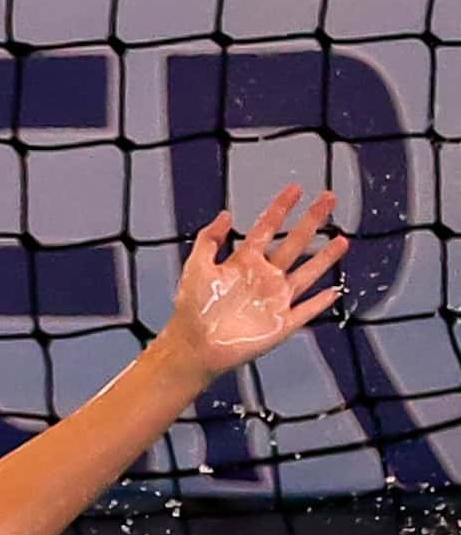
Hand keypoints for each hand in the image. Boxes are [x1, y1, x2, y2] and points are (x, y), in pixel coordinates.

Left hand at [160, 185, 347, 380]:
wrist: (193, 346)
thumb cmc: (191, 308)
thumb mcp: (196, 267)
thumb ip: (209, 240)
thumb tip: (225, 214)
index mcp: (244, 262)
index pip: (267, 228)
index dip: (281, 207)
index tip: (295, 188)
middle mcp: (263, 277)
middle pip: (294, 243)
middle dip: (312, 221)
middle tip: (329, 198)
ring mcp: (275, 300)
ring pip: (307, 274)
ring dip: (325, 258)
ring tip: (342, 239)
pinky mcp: (281, 323)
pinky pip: (306, 310)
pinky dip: (320, 302)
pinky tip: (334, 290)